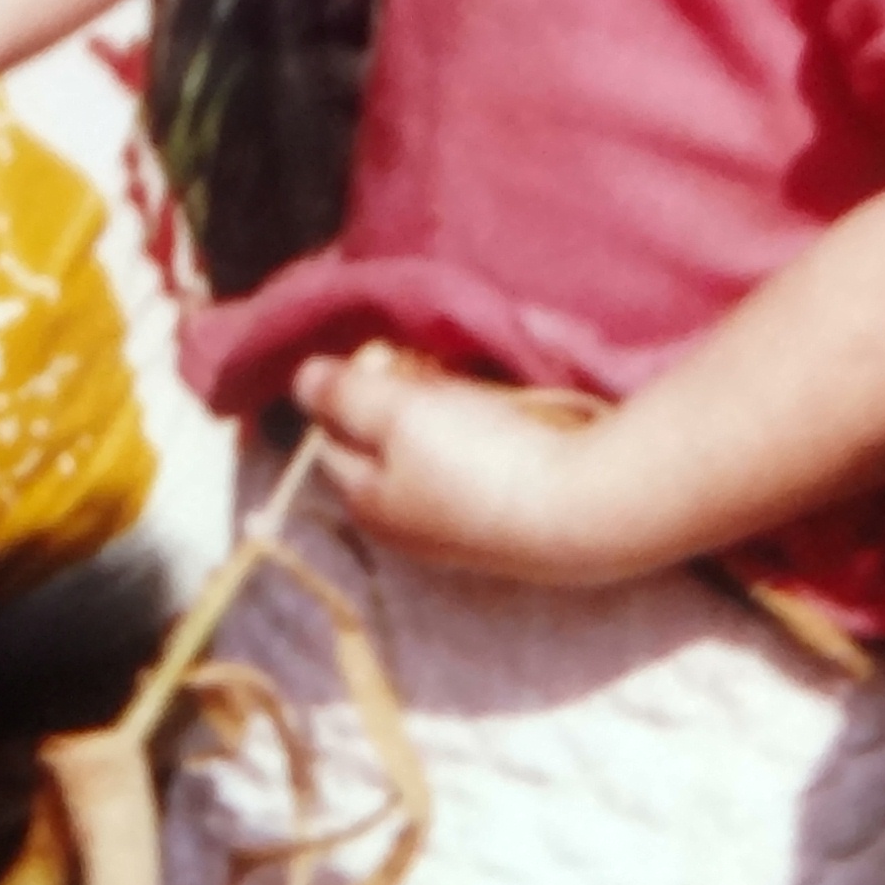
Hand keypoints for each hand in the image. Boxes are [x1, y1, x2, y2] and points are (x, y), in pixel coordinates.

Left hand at [294, 343, 640, 583]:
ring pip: (429, 452)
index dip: (347, 390)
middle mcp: (406, 526)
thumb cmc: (478, 459)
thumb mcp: (396, 415)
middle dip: (396, 399)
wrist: (584, 508)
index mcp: (368, 503)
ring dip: (441, 412)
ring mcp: (458, 529)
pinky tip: (502, 414)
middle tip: (428, 365)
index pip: (329, 438)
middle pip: (381, 445)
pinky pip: (471, 463)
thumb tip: (300, 379)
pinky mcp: (504, 520)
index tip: (383, 356)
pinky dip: (477, 433)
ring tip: (468, 382)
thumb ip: (344, 394)